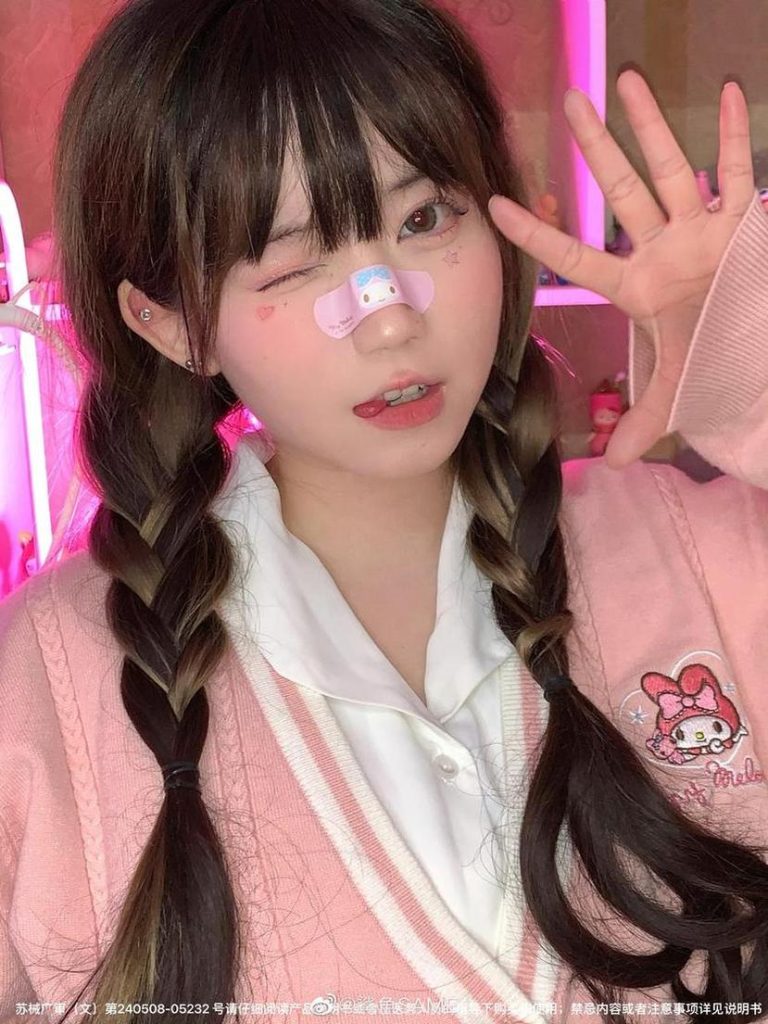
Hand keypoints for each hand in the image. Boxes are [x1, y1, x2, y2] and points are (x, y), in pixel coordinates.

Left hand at [487, 69, 754, 467]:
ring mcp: (701, 232)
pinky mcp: (741, 225)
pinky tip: (724, 93)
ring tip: (628, 80)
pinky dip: (734, 139)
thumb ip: (645, 420)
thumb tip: (612, 466)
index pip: (577, 255)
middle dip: (599, 149)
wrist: (756, 352)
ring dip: (654, 128)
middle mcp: (662, 250)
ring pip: (674, 171)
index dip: (538, 234)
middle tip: (570, 101)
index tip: (495, 204)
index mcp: (636, 286)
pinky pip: (738, 175)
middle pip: (624, 193)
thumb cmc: (710, 361)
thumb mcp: (676, 391)